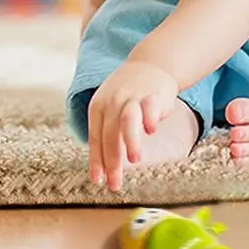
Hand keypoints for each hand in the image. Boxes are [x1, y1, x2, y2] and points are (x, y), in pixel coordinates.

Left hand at [87, 60, 177, 189]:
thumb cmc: (129, 94)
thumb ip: (108, 133)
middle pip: (110, 135)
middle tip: (115, 184)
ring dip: (130, 140)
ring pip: (127, 120)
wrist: (151, 65)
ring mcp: (132, 96)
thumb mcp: (111, 109)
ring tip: (135, 160)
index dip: (96, 161)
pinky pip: (150, 107)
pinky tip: (151, 131)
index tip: (99, 181)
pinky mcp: (152, 94)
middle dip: (113, 162)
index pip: (96, 139)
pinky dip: (150, 119)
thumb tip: (105, 169)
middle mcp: (113, 101)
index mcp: (98, 108)